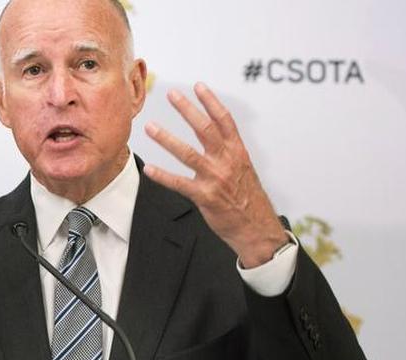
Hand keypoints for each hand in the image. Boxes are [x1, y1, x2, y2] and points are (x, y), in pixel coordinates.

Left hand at [143, 83, 288, 267]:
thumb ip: (229, 153)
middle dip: (187, 110)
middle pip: (205, 129)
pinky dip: (163, 175)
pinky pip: (179, 183)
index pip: (225, 120)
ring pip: (188, 153)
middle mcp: (227, 161)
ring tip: (150, 126)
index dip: (211, 101)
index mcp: (237, 152)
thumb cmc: (248, 199)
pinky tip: (149, 168)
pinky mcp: (205, 196)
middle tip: (171, 95)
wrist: (256, 227)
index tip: (198, 86)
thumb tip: (216, 137)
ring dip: (167, 139)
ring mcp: (215, 178)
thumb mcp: (243, 170)